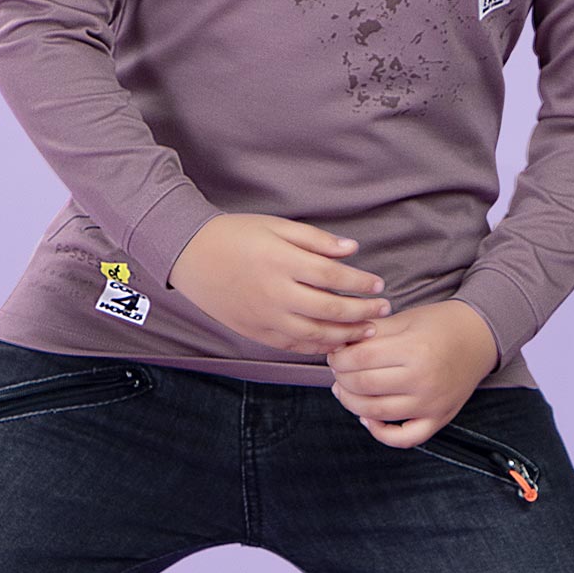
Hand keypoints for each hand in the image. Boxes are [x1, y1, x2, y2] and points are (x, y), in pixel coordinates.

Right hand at [166, 213, 390, 353]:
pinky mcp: (255, 332)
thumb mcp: (276, 226)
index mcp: (282, 262)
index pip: (333, 278)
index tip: (378, 285)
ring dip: (345, 335)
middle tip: (383, 311)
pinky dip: (317, 346)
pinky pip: (292, 345)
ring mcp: (265, 317)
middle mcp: (275, 294)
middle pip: (329, 310)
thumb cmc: (236, 234)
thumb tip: (352, 250)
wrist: (191, 254)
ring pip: (314, 335)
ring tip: (366, 332)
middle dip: (361, 313)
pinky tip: (333, 342)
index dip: (360, 284)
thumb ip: (315, 240)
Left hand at [325, 298, 499, 447]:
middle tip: (337, 368)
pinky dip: (381, 433)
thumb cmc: (439, 323)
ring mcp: (431, 404)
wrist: (479, 336)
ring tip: (345, 389)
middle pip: (364, 386)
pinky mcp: (438, 419)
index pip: (360, 359)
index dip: (339, 357)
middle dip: (341, 377)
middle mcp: (423, 381)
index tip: (334, 352)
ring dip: (352, 403)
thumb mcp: (404, 319)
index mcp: (414, 349)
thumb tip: (339, 344)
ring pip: (377, 413)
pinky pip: (404, 438)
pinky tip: (368, 417)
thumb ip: (371, 332)